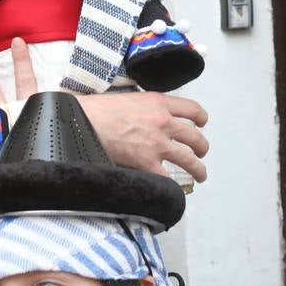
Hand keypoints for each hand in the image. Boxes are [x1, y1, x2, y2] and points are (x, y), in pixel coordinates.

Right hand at [79, 91, 209, 179]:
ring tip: (200, 174)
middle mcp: (163, 122)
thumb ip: (145, 107)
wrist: (84, 121)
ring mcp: (157, 144)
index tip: (201, 122)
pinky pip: (166, 176)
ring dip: (198, 168)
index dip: (201, 117)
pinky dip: (171, 183)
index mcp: (158, 103)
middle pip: (194, 136)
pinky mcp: (146, 162)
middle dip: (202, 146)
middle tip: (201, 151)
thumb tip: (147, 116)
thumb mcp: (129, 98)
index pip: (191, 109)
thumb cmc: (99, 109)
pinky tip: (173, 187)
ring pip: (189, 159)